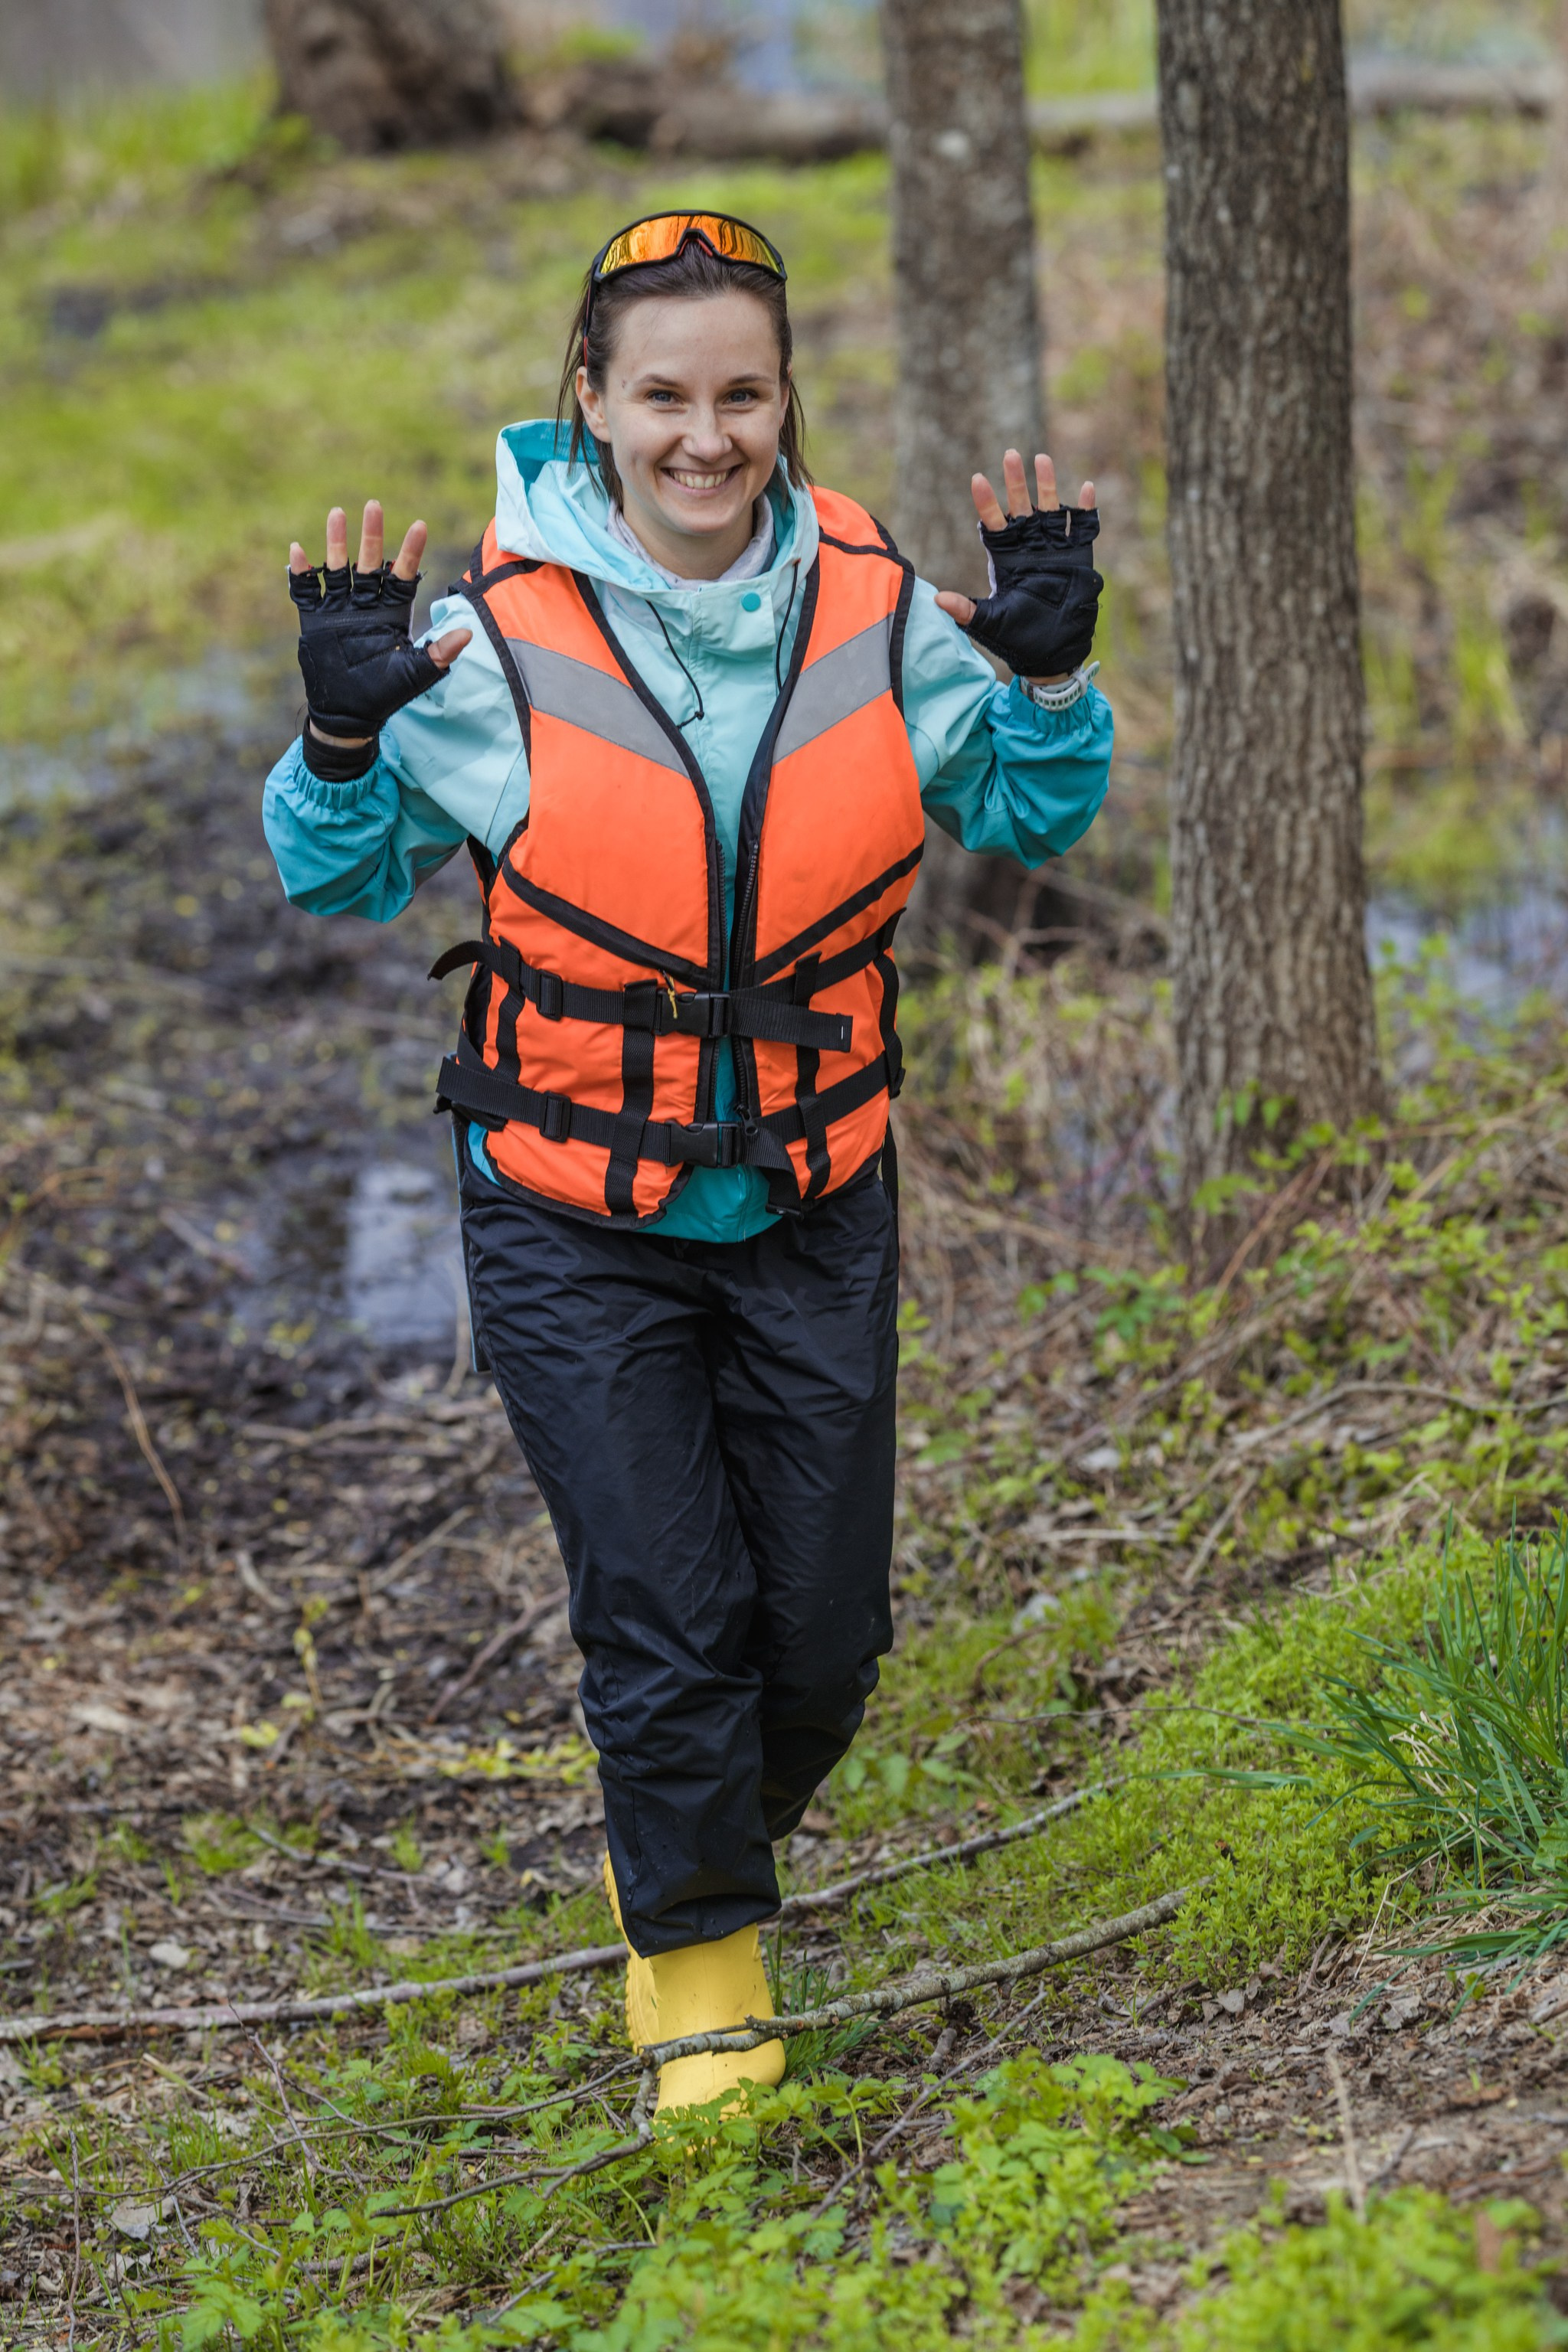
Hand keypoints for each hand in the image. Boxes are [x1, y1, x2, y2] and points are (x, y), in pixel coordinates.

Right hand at [287, 502, 472, 746]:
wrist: (348, 715)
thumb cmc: (385, 695)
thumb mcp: (415, 674)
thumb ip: (439, 653)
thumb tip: (469, 633)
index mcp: (392, 613)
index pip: (403, 575)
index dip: (411, 551)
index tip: (420, 525)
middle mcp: (366, 605)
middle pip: (370, 562)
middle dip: (372, 535)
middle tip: (374, 504)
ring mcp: (339, 609)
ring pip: (338, 568)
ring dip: (337, 542)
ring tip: (337, 513)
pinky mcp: (314, 619)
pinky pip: (306, 590)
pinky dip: (302, 572)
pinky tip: (299, 551)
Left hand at [935, 453, 1099, 684]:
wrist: (1052, 652)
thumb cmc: (1017, 638)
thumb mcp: (989, 622)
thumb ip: (965, 610)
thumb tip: (936, 600)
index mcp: (1005, 558)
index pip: (993, 523)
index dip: (986, 501)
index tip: (977, 478)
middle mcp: (1028, 547)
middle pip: (1020, 506)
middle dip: (1016, 481)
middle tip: (1010, 454)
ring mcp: (1054, 549)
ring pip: (1051, 508)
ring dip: (1047, 484)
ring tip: (1042, 458)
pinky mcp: (1078, 557)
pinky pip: (1083, 527)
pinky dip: (1085, 508)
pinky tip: (1087, 488)